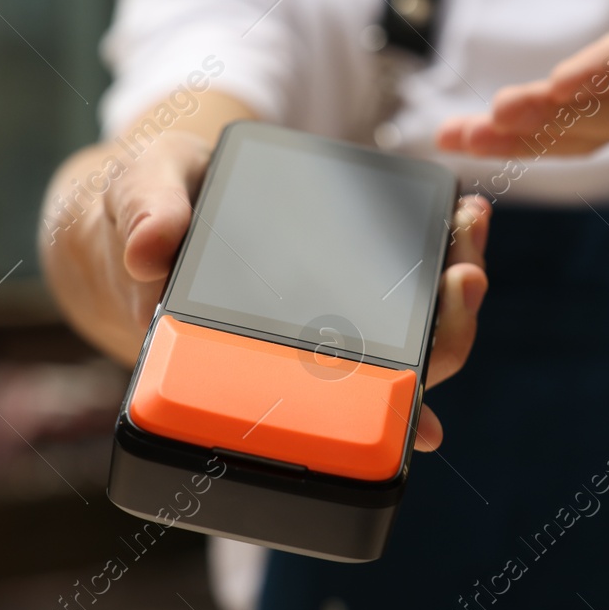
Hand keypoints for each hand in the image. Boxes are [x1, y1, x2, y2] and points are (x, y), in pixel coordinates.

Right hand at [39, 123, 489, 452]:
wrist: (157, 185)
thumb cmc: (146, 208)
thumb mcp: (136, 191)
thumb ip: (143, 216)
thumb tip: (148, 254)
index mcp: (244, 354)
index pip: (326, 412)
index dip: (382, 424)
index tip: (425, 420)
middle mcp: (297, 349)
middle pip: (392, 375)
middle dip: (443, 334)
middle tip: (465, 276)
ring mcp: (329, 316)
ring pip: (412, 334)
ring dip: (456, 294)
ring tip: (473, 226)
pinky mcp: (350, 276)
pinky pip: (410, 285)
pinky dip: (444, 255)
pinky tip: (465, 215)